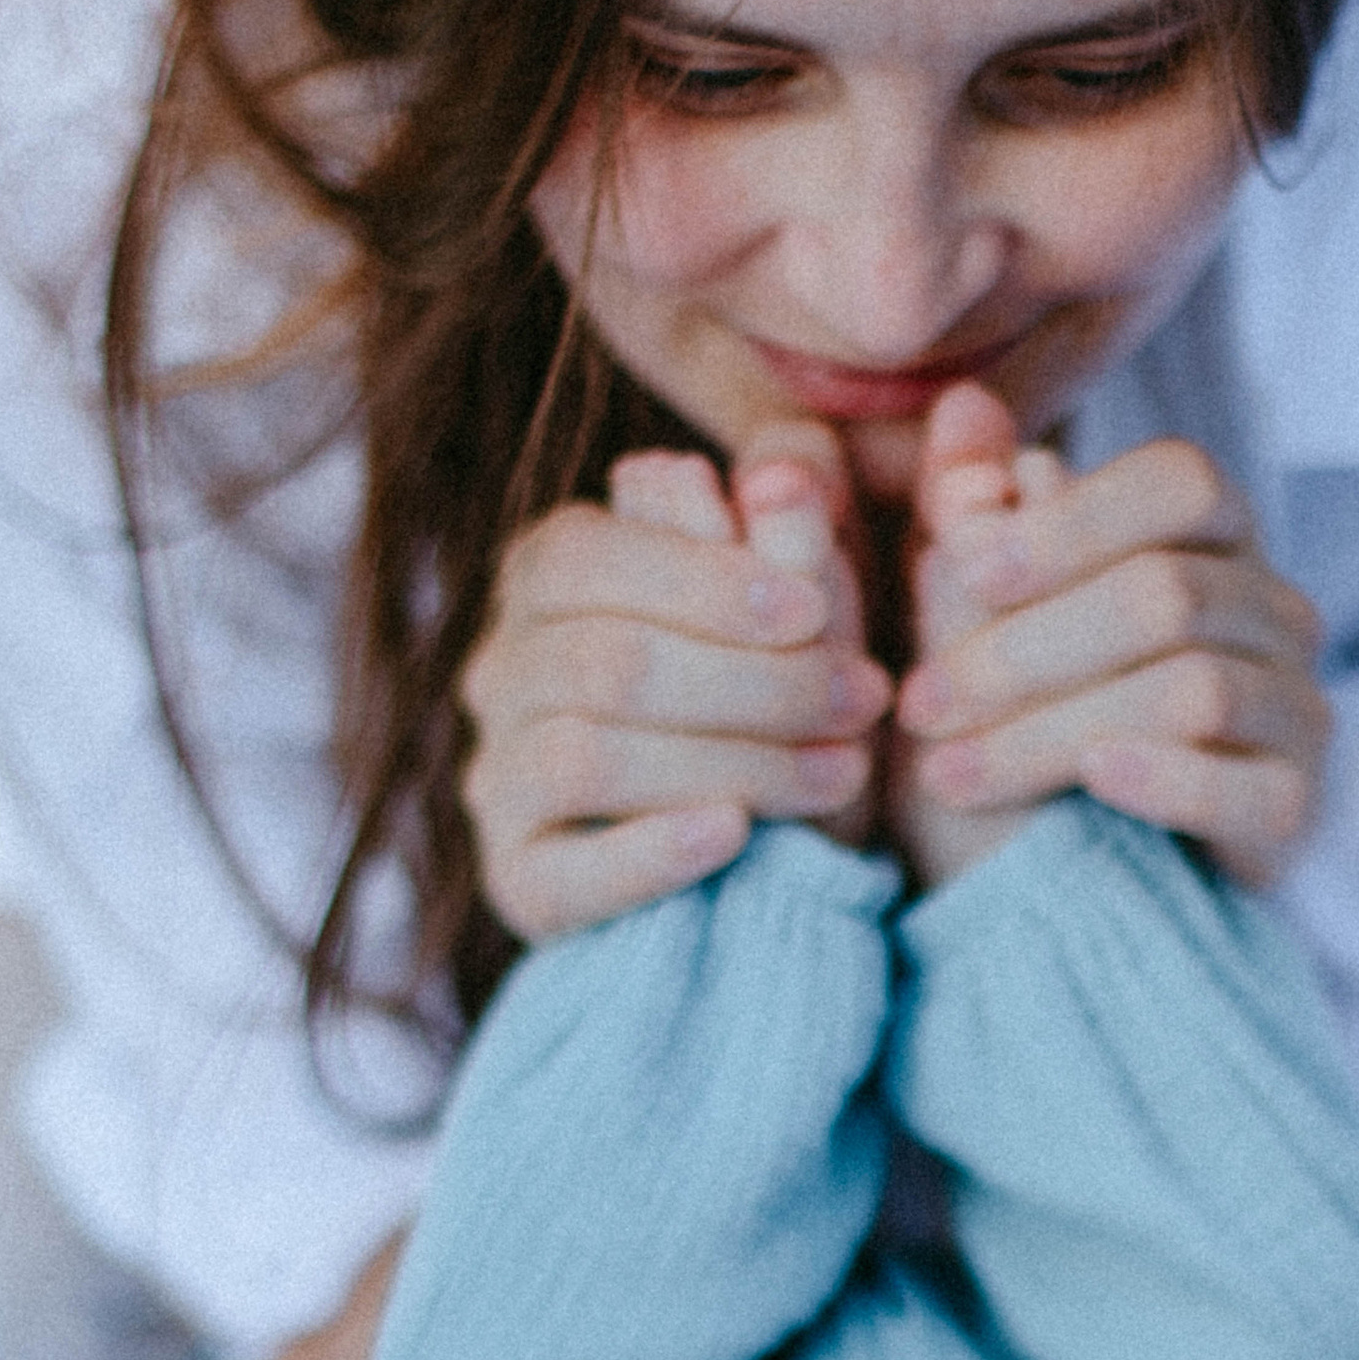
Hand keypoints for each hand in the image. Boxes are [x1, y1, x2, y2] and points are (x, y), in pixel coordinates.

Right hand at [461, 429, 892, 935]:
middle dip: (751, 682)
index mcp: (550, 577)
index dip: (704, 580)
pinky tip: (736, 834)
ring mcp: (499, 778)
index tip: (814, 612)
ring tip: (839, 772)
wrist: (779, 849)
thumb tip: (783, 477)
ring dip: (731, 763)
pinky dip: (653, 850)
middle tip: (859, 701)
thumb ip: (795, 527)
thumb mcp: (806, 603)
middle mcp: (502, 670)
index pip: (590, 556)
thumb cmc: (786, 695)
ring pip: (588, 757)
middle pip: (607, 661)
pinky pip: (566, 872)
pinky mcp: (518, 882)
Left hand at [891, 385, 1326, 892]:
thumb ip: (973, 519)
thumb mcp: (975, 623)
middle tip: (921, 703)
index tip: (965, 567)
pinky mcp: (1293, 806)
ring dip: (1052, 729)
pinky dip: (1161, 781)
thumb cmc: (1018, 722)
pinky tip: (1091, 782)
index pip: (1178, 483)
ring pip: (1191, 688)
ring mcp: (1294, 707)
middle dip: (1024, 650)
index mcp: (1209, 536)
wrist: (1058, 883)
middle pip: (1166, 593)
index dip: (1073, 519)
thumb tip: (961, 408)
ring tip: (951, 771)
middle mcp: (1271, 609)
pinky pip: (1242, 786)